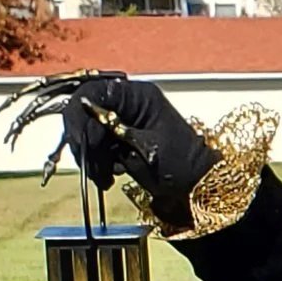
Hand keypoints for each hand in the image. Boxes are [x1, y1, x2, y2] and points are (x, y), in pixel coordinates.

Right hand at [0, 72, 216, 225]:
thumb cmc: (179, 165)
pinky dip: (98, 160)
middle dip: (85, 141)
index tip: (84, 146)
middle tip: (91, 167)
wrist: (200, 186)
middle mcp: (128, 101)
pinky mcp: (121, 137)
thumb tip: (84, 124)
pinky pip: (98, 144)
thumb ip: (113, 133)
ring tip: (103, 178)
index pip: (92, 93)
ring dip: (91, 155)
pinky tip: (108, 175)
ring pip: (89, 130)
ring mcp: (124, 119)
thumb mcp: (144, 148)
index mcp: (137, 95)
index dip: (81, 118)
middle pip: (86, 112)